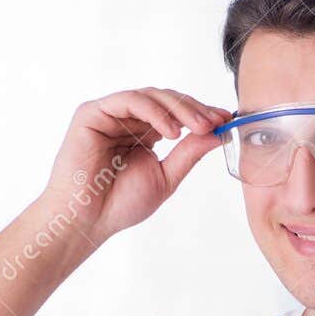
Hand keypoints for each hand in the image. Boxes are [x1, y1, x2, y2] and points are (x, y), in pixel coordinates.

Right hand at [40, 87, 230, 239]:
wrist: (89, 219)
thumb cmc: (120, 204)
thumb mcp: (166, 176)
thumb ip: (189, 153)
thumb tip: (218, 134)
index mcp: (144, 133)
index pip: (176, 113)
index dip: (201, 114)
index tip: (225, 120)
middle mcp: (127, 120)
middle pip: (166, 100)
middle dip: (194, 110)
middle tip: (214, 123)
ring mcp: (110, 114)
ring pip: (151, 96)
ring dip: (179, 109)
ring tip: (198, 128)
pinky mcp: (93, 113)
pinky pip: (129, 100)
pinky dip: (154, 112)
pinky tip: (171, 132)